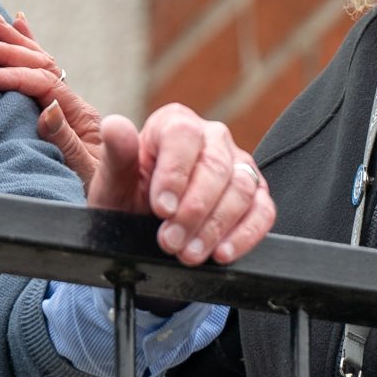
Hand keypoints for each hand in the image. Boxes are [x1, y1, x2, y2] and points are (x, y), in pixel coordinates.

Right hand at [0, 8, 100, 184]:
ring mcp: (70, 108)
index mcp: (81, 117)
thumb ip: (67, 142)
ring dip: (15, 42)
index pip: (42, 85)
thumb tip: (47, 107)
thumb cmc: (105, 194)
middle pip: (41, 66)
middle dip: (7, 51)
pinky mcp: (63, 114)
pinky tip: (20, 26)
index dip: (10, 77)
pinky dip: (30, 50)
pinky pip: (44, 74)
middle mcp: (76, 107)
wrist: (122, 201)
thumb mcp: (86, 175)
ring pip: (41, 64)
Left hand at [88, 103, 274, 266]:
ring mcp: (238, 164)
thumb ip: (116, 155)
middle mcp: (211, 137)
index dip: (175, 174)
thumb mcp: (113, 182)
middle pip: (216, 166)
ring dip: (215, 227)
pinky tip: (221, 253)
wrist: (141, 225)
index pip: (184, 135)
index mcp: (174, 123)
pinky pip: (263, 211)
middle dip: (193, 211)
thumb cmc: (128, 197)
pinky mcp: (256, 194)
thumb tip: (115, 126)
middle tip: (170, 242)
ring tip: (189, 253)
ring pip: (241, 189)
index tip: (161, 209)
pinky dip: (245, 235)